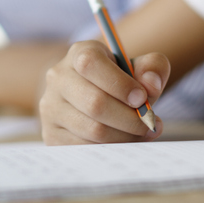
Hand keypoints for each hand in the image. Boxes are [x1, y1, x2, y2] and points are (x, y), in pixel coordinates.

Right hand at [39, 40, 166, 144]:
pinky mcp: (51, 134)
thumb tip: (151, 85)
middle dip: (130, 118)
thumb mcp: (137, 67)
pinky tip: (124, 142)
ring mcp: (51, 107)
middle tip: (149, 123)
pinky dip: (111, 148)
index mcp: (79, 53)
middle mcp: (58, 78)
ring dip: (124, 136)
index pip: (91, 63)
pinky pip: (85, 148)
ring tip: (141, 133)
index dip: (119, 83)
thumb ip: (152, 67)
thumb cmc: (118, 81)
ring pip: (92, 130)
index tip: (143, 98)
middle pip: (95, 103)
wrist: (89, 97)